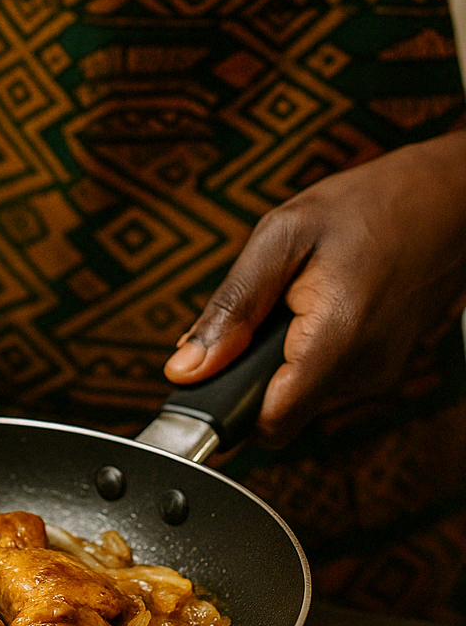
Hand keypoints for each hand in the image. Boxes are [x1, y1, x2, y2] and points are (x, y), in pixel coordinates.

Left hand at [163, 131, 465, 447]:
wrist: (446, 202)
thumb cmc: (370, 205)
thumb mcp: (281, 236)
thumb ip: (231, 308)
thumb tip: (187, 368)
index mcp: (337, 339)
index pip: (268, 423)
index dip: (225, 409)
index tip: (205, 376)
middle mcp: (363, 372)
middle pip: (277, 410)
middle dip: (248, 372)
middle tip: (257, 313)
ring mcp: (376, 376)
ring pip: (297, 396)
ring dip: (277, 360)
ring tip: (293, 301)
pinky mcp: (380, 372)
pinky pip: (321, 380)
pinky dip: (303, 353)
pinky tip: (315, 308)